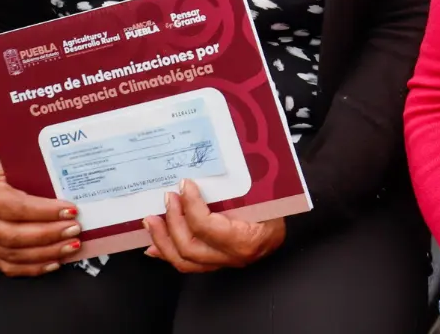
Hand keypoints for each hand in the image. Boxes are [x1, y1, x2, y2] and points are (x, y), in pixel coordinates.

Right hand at [0, 159, 82, 276]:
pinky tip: (55, 262)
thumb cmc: (7, 174)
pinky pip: (11, 267)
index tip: (71, 211)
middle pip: (16, 235)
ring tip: (72, 245)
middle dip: (50, 234)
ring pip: (15, 254)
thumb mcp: (19, 166)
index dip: (45, 212)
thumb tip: (72, 184)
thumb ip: (38, 176)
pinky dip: (35, 267)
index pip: (18, 208)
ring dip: (47, 252)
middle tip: (75, 229)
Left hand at [141, 179, 283, 271]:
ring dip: (163, 240)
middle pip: (189, 247)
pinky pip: (188, 264)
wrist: (288, 228)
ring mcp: (224, 263)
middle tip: (167, 199)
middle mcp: (232, 257)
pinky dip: (168, 253)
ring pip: (184, 261)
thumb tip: (205, 175)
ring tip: (152, 221)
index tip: (185, 186)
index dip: (191, 206)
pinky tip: (154, 246)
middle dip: (172, 222)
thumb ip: (238, 189)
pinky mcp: (217, 263)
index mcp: (245, 239)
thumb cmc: (281, 207)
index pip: (207, 227)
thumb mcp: (264, 195)